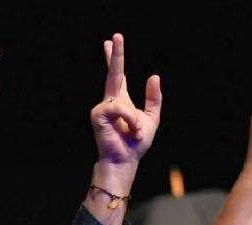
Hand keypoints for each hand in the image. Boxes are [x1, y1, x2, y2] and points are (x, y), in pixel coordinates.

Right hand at [90, 33, 161, 171]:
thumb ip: (153, 98)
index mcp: (122, 101)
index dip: (115, 58)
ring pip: (123, 102)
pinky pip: (119, 109)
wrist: (125, 160)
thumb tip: (154, 76)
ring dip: (135, 120)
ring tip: (136, 132)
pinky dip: (129, 120)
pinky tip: (131, 130)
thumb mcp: (152, 118)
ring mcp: (102, 108)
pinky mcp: (98, 115)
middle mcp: (111, 102)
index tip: (111, 41)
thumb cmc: (135, 143)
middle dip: (115, 55)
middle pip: (113, 73)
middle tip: (114, 37)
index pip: (118, 75)